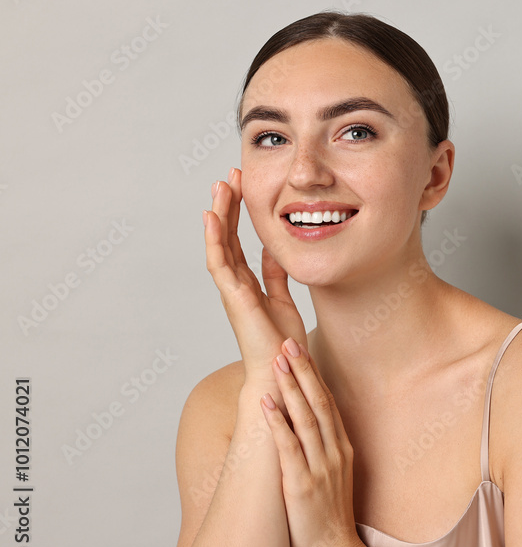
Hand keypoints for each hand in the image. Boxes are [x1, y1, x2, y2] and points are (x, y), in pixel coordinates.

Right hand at [203, 168, 305, 385]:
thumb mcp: (284, 299)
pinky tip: (213, 217)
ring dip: (219, 214)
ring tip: (220, 185)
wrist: (280, 370)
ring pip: (219, 244)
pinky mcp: (233, 296)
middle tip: (229, 176)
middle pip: (227, 236)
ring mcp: (231, 289)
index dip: (239, 214)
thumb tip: (276, 251)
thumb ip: (276, 276)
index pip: (239, 241)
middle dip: (228, 205)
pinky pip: (219, 263)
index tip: (241, 186)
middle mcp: (235, 283)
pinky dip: (215, 239)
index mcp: (247, 283)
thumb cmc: (281, 342)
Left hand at [260, 337, 359, 546]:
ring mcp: (320, 467)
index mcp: (340, 447)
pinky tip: (266, 402)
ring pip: (306, 419)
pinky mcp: (303, 485)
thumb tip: (301, 424)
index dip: (313, 374)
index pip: (326, 402)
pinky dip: (278, 422)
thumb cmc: (326, 515)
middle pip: (318, 402)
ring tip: (278, 361)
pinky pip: (289, 447)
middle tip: (288, 341)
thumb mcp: (330, 474)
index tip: (300, 348)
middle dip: (303, 370)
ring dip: (291, 387)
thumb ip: (319, 448)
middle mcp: (333, 452)